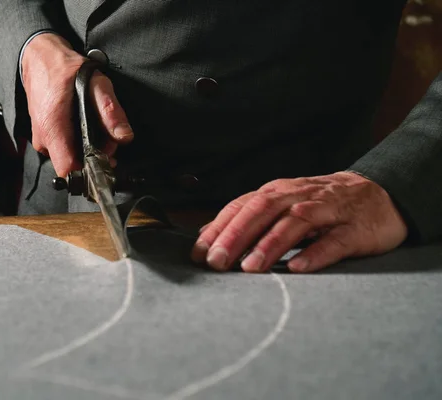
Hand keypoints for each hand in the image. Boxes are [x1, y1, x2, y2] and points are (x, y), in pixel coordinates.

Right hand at [21, 33, 133, 176]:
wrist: (38, 58)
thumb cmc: (65, 69)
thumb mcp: (95, 83)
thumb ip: (110, 111)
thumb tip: (124, 136)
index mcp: (53, 128)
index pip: (68, 170)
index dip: (89, 173)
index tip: (104, 163)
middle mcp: (43, 138)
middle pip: (73, 166)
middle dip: (94, 157)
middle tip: (107, 137)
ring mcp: (40, 139)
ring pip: (69, 158)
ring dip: (86, 149)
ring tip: (94, 127)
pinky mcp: (42, 137)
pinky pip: (62, 150)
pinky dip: (76, 143)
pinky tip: (82, 126)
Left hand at [191, 171, 407, 272]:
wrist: (378, 195)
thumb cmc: (320, 205)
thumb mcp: (282, 206)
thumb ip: (248, 218)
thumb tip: (206, 234)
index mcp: (278, 193)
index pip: (242, 206)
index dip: (218, 228)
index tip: (199, 253)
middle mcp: (298, 197)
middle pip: (263, 211)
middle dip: (236, 236)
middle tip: (217, 262)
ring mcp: (328, 211)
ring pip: (295, 223)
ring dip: (270, 245)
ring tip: (250, 268)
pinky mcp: (354, 229)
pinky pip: (334, 241)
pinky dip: (315, 254)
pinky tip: (297, 269)